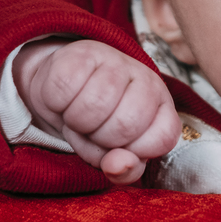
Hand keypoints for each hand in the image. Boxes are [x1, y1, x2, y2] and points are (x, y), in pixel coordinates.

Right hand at [13, 39, 180, 184]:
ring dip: (77, 121)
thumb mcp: (114, 153)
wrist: (66, 87)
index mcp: (161, 106)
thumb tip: (120, 166)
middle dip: (101, 138)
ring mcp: (116, 61)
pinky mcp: (82, 53)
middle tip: (94, 129)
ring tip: (79, 115)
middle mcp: (145, 78)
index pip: (163, 137)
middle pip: (126, 124)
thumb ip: (124, 169)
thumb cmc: (96, 124)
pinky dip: (57, 102)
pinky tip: (65, 98)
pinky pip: (65, 87)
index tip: (118, 146)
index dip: (135, 152)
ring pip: (94, 105)